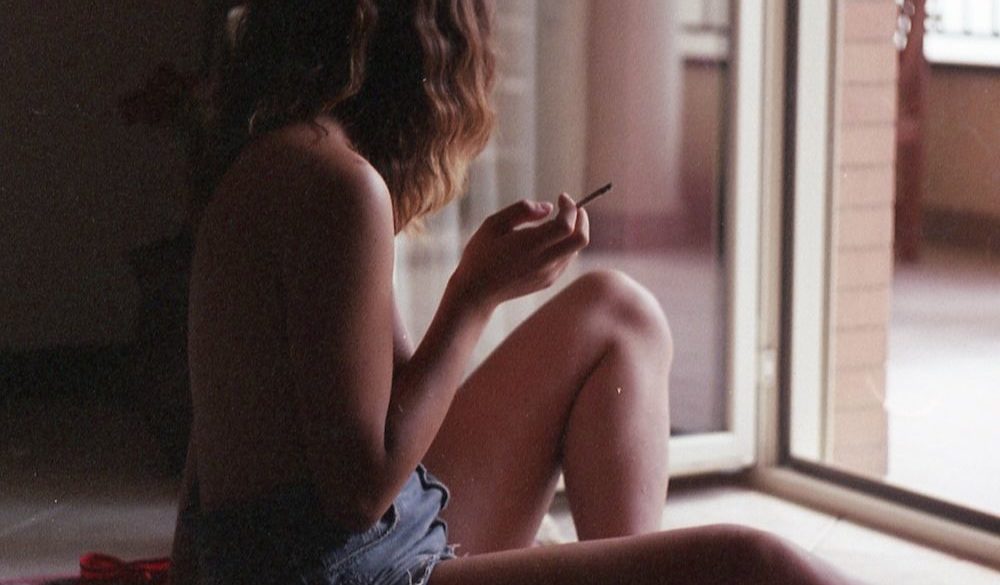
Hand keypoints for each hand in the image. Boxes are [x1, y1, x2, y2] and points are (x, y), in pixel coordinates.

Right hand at [450, 193, 589, 309]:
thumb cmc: (480, 254)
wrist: (476, 292)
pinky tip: (549, 239)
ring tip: (556, 221)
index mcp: (530, 245)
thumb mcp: (493, 224)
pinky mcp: (548, 281)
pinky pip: (566, 260)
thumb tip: (548, 207)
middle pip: (580, 239)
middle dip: (581, 219)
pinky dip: (566, 245)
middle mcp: (544, 262)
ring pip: (575, 250)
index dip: (570, 207)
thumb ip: (522, 211)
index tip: (561, 197)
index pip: (566, 225)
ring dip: (573, 232)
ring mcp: (548, 274)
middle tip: (571, 207)